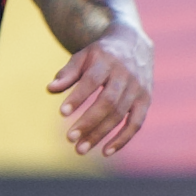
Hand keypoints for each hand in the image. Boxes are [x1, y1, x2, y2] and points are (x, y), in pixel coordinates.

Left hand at [52, 23, 156, 161]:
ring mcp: (138, 88)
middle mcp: (125, 75)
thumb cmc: (100, 55)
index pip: (92, 81)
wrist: (133, 44)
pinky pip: (136, 123)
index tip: (62, 113)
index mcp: (107, 61)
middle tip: (69, 138)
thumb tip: (50, 89)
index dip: (78, 97)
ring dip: (100, 134)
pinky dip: (122, 139)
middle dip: (89, 122)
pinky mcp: (146, 100)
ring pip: (120, 115)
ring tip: (80, 149)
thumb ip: (68, 73)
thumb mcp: (83, 57)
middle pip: (108, 102)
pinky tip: (105, 151)